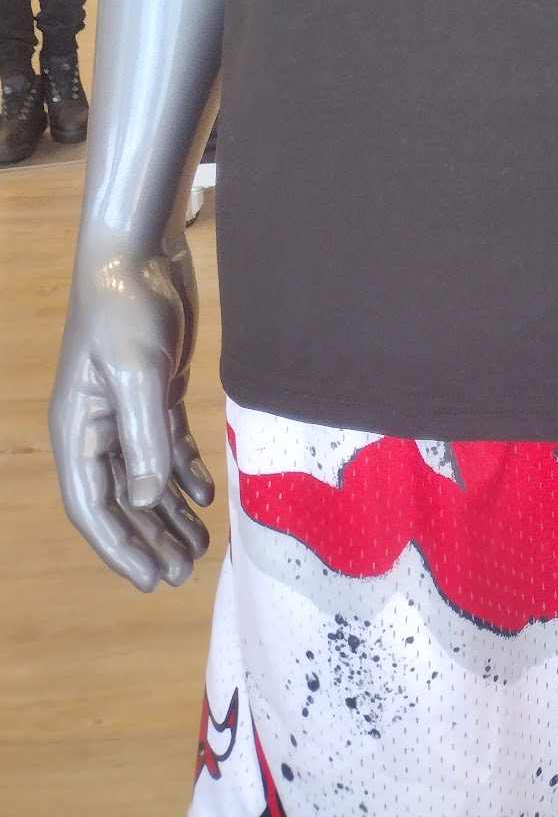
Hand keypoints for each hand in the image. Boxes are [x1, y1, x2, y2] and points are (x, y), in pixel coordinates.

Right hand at [50, 237, 214, 590]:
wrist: (141, 251)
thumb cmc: (127, 307)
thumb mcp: (136, 372)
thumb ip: (144, 437)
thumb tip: (145, 500)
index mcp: (79, 430)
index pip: (93, 505)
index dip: (121, 545)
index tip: (152, 579)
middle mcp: (98, 427)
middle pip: (121, 500)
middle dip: (149, 538)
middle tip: (183, 574)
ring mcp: (127, 410)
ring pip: (146, 478)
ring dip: (170, 513)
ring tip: (199, 548)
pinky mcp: (155, 391)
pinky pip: (166, 446)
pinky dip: (184, 472)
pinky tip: (206, 496)